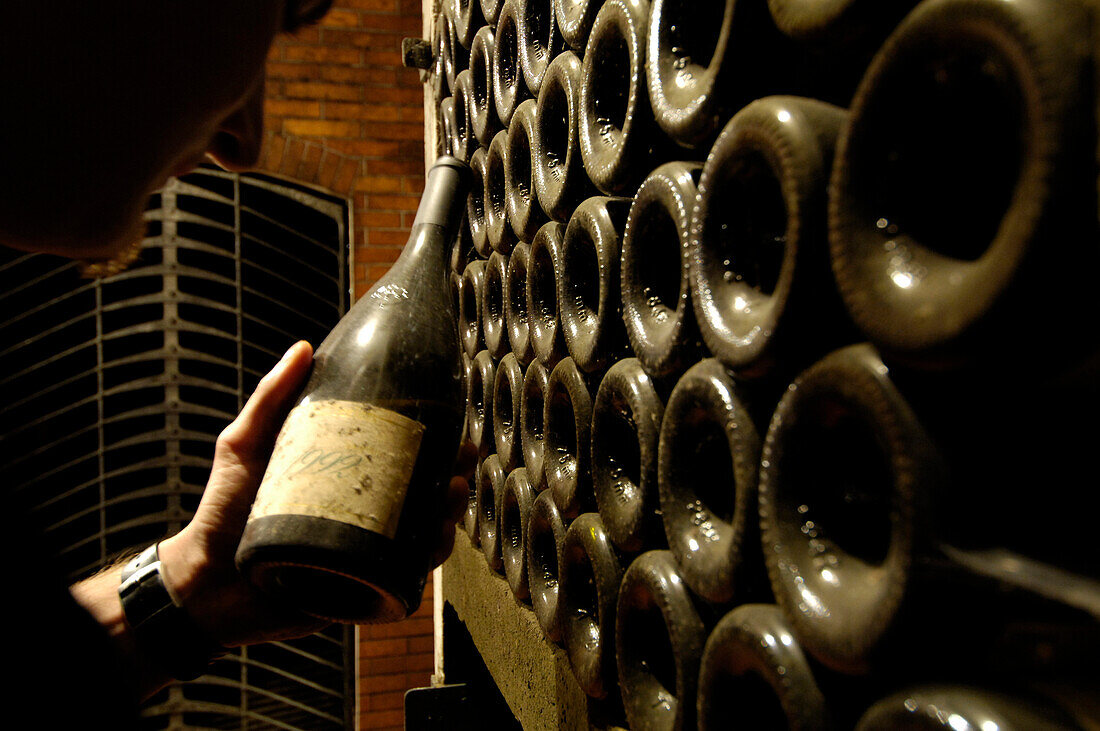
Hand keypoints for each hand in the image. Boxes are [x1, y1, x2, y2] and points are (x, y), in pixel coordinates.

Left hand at [158, 341, 477, 646]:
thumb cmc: (220, 513)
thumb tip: (304, 348)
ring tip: (450, 497)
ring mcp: (364, 551)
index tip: (452, 422)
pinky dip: (429, 556)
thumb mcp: (243, 445)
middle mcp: (361, 511)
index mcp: (344, 476)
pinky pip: (406, 572)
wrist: (204, 582)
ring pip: (423, 529)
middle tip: (460, 461)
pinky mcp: (361, 587)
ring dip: (448, 512)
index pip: (399, 452)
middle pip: (423, 489)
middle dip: (453, 473)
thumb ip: (269, 398)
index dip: (434, 438)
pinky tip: (435, 540)